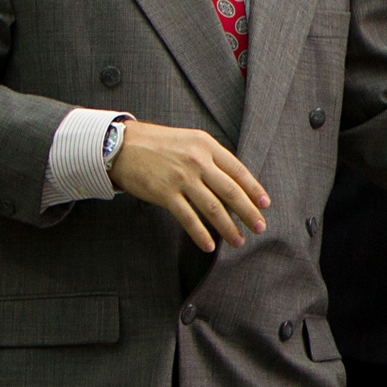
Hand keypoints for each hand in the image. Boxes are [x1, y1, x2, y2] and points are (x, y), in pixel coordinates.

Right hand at [110, 120, 270, 250]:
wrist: (122, 146)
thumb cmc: (158, 144)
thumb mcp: (190, 140)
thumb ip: (211, 158)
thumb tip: (233, 182)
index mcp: (207, 145)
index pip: (238, 171)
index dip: (254, 189)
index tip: (265, 205)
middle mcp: (197, 161)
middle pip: (230, 191)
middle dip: (248, 212)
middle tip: (260, 227)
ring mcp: (181, 178)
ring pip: (212, 208)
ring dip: (228, 227)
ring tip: (238, 241)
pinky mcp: (165, 193)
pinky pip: (188, 218)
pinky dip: (200, 234)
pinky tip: (209, 245)